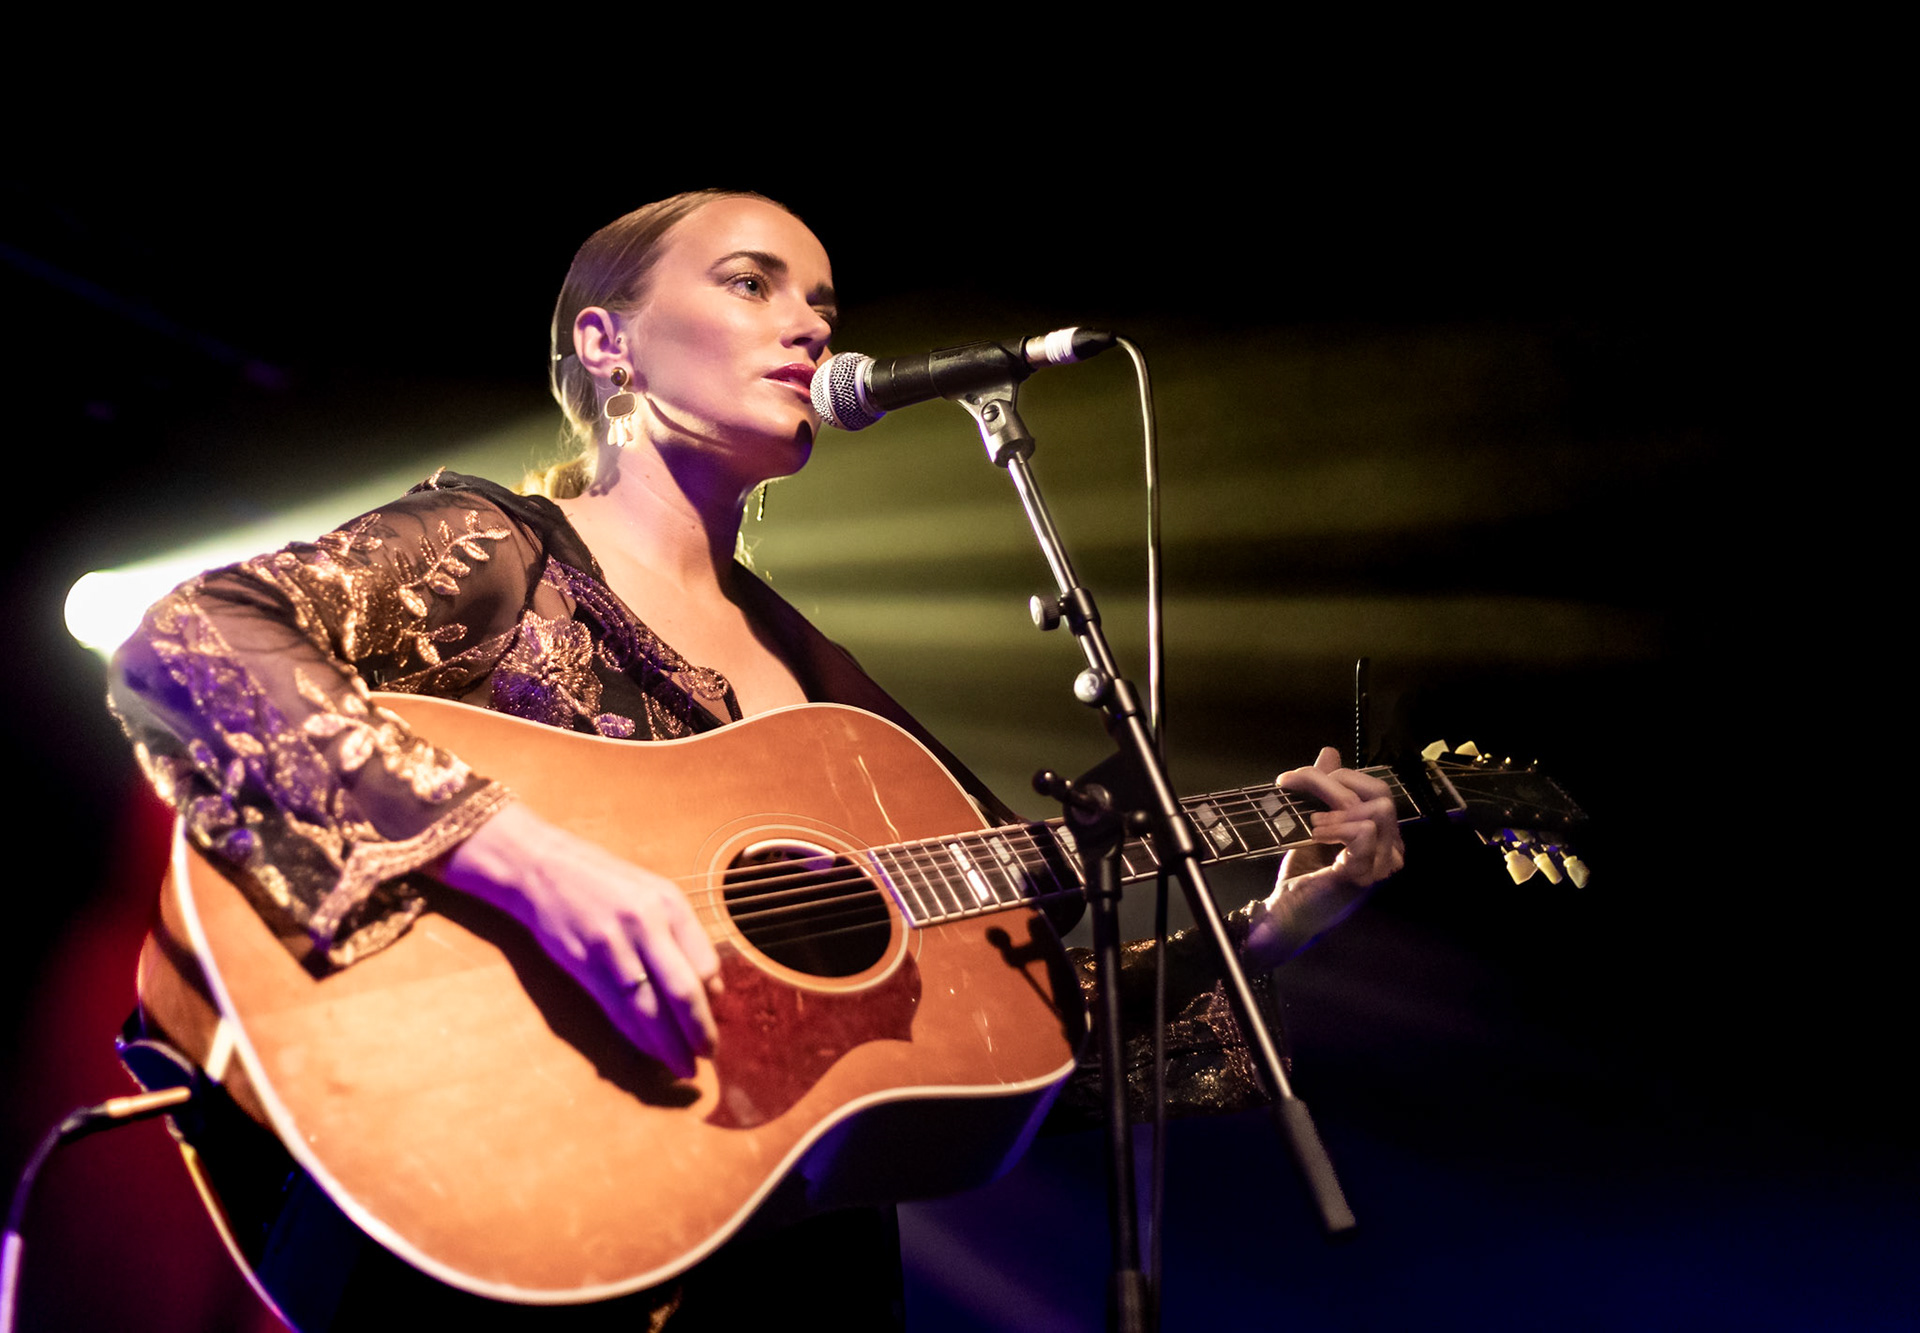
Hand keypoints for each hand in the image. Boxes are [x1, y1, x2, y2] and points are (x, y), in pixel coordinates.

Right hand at [437, 801, 721, 1077]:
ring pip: (648, 1008)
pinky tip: (649, 1051)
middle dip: (699, 1031)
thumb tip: (713, 989)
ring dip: (668, 1045)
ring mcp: (612, 944)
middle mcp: (645, 923)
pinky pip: (616, 1009)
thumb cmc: (603, 883)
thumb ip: (683, 937)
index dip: (713, 1000)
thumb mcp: (653, 894)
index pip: (706, 964)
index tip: (715, 1021)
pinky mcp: (582, 963)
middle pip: (682, 991)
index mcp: (669, 904)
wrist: (540, 868)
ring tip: (683, 1067)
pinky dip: (636, 1036)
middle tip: (708, 1056)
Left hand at [1244, 746, 1404, 967]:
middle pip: (1382, 794)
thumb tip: (1330, 752)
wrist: (1284, 910)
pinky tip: (1315, 834)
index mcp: (1381, 835)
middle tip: (1300, 792)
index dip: (1342, 776)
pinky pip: (1364, 834)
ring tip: (1312, 822)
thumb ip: (1325, 789)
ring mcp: (1379, 863)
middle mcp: (1388, 849)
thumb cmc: (1302, 870)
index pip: (1377, 789)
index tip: (1298, 778)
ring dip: (1338, 808)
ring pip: (1379, 810)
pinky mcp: (1362, 874)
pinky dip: (1336, 827)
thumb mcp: (1314, 820)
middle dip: (1337, 784)